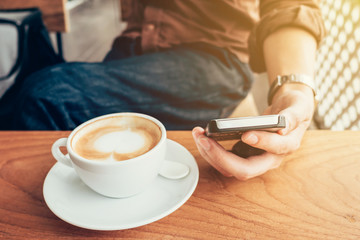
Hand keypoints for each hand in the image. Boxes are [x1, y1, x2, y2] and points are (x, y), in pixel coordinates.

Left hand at [192, 86, 313, 180]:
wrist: (288, 112)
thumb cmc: (295, 109)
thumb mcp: (300, 107)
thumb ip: (293, 116)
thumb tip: (282, 128)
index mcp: (286, 147)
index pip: (274, 150)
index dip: (260, 143)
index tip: (246, 134)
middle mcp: (269, 158)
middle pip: (244, 169)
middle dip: (220, 157)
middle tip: (205, 139)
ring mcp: (254, 159)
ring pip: (229, 167)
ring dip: (210, 154)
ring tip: (199, 134)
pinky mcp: (242, 155)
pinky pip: (224, 160)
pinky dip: (211, 149)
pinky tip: (202, 135)